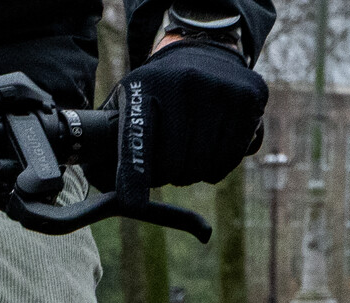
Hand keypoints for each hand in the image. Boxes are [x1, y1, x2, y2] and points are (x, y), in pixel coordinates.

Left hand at [102, 40, 266, 192]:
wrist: (202, 51)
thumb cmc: (154, 91)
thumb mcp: (124, 102)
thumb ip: (107, 142)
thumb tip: (98, 184)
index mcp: (145, 85)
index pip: (138, 140)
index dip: (135, 176)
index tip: (132, 204)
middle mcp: (184, 81)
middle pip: (173, 161)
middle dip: (166, 176)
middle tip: (166, 170)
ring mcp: (221, 87)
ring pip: (204, 162)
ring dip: (192, 174)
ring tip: (186, 161)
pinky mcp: (251, 96)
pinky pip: (233, 154)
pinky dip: (218, 167)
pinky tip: (210, 156)